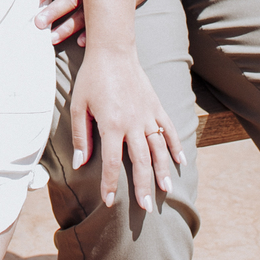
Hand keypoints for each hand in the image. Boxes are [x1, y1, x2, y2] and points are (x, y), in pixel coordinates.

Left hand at [69, 46, 182, 210]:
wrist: (113, 50)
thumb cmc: (92, 77)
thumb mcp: (78, 105)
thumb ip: (81, 135)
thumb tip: (80, 163)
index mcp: (112, 124)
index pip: (111, 163)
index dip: (110, 184)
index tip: (110, 202)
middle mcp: (133, 123)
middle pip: (140, 162)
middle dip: (143, 187)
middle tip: (146, 209)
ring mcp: (147, 115)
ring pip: (159, 149)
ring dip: (163, 171)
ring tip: (166, 190)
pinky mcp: (156, 106)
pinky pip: (169, 129)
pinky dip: (176, 146)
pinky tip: (181, 162)